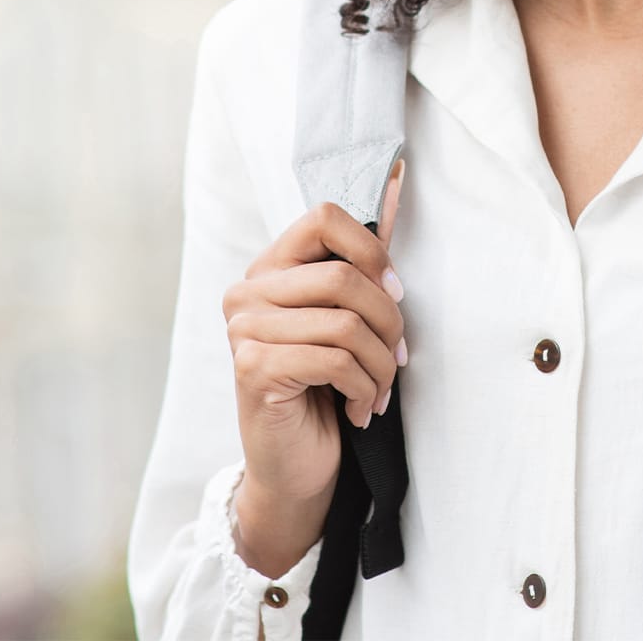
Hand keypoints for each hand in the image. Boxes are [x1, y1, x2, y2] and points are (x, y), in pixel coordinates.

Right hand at [223, 160, 407, 507]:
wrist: (298, 465)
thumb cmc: (327, 386)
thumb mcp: (350, 315)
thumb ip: (366, 255)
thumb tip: (396, 178)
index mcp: (270, 268)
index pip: (324, 217)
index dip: (372, 251)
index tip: (396, 291)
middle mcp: (247, 292)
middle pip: (344, 276)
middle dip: (389, 321)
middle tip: (399, 358)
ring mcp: (243, 330)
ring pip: (347, 323)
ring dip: (382, 365)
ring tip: (382, 390)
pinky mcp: (252, 369)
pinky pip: (335, 361)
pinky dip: (365, 388)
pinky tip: (361, 408)